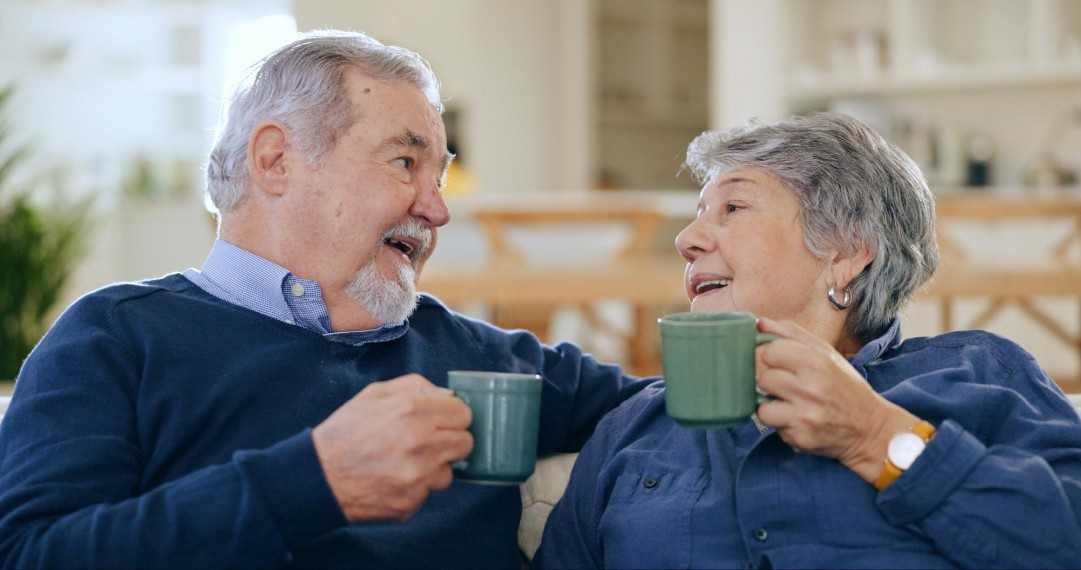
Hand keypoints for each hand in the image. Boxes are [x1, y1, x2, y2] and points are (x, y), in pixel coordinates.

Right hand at [311, 373, 472, 521]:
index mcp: (412, 410)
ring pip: (449, 471)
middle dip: (451, 441)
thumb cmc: (346, 432)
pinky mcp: (412, 501)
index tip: (443, 420)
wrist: (318, 477)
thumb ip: (416, 387)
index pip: (464, 413)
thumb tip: (447, 396)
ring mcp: (418, 476)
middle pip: (466, 443)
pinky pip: (429, 492)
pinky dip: (416, 488)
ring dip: (434, 468)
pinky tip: (394, 479)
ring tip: (406, 463)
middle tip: (429, 442)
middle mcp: (420, 443)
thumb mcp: (375, 394)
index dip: (453, 416)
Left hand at [753, 317, 918, 482]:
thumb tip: (759, 323)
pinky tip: (797, 419)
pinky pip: (772, 427)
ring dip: (772, 405)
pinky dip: (781, 424)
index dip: (775, 357)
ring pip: (761, 406)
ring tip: (790, 404)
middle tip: (791, 386)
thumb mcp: (826, 353)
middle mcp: (810, 388)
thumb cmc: (845, 386)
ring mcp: (804, 415)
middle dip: (773, 382)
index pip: (770, 351)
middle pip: (763, 378)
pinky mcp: (800, 437)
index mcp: (817, 362)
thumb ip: (791, 334)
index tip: (785, 363)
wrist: (869, 428)